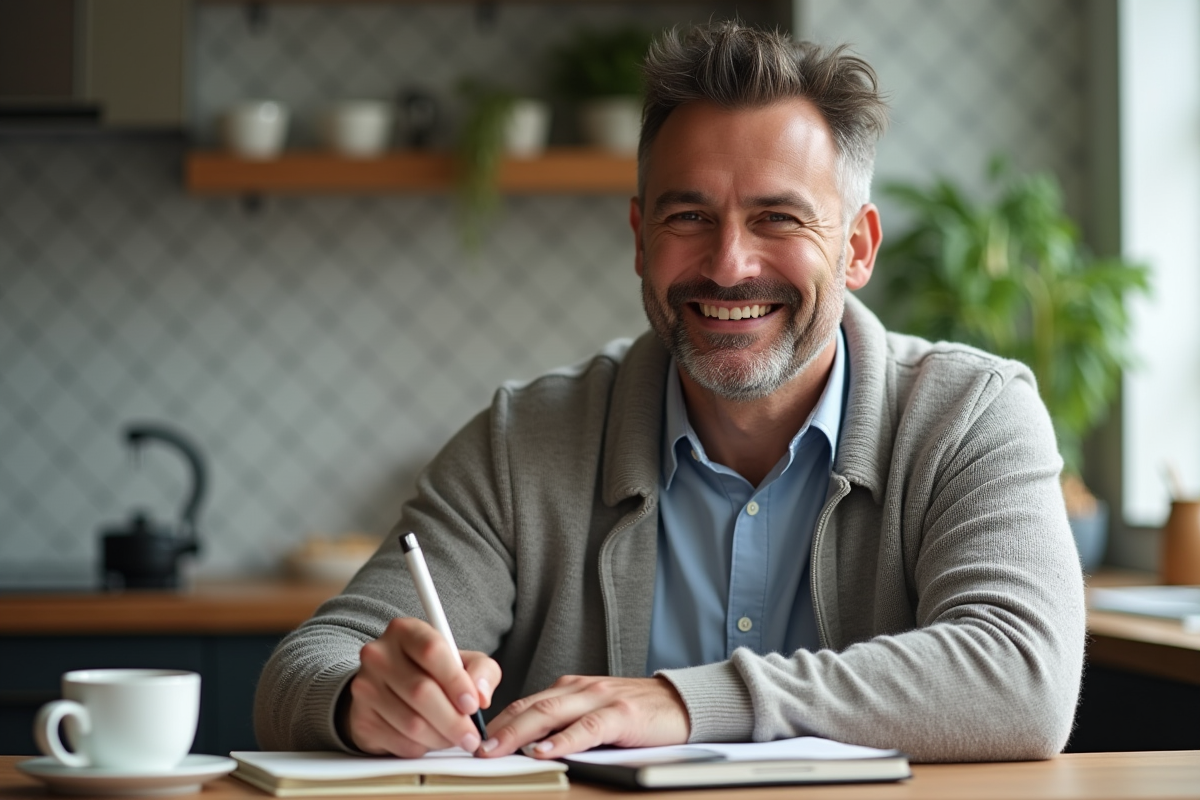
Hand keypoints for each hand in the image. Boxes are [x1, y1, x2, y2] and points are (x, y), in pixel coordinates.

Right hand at [342, 617, 500, 757]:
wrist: (390, 688)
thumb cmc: (433, 671)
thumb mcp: (463, 661)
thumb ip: (481, 671)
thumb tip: (481, 696)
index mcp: (406, 631)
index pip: (432, 651)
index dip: (456, 681)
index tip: (473, 705)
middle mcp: (379, 654)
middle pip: (421, 691)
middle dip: (453, 720)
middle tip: (471, 736)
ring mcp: (365, 686)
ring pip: (411, 722)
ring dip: (440, 738)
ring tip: (453, 738)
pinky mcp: (360, 717)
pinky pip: (398, 741)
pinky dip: (422, 747)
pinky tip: (429, 739)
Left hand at [478, 675, 689, 758]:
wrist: (682, 703)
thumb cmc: (637, 712)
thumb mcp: (594, 713)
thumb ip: (565, 723)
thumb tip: (528, 747)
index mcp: (571, 689)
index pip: (526, 703)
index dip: (499, 722)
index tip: (474, 740)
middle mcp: (581, 689)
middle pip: (532, 707)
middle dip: (501, 729)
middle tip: (476, 748)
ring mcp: (601, 699)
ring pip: (552, 714)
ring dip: (521, 734)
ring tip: (499, 750)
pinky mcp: (622, 715)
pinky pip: (588, 728)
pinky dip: (564, 740)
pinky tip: (547, 751)